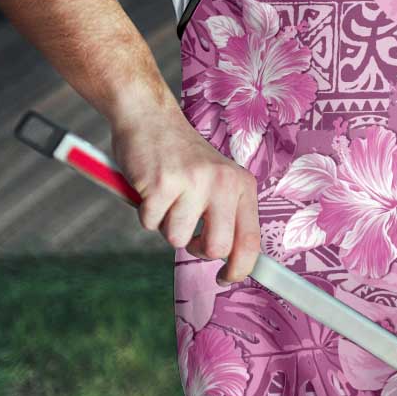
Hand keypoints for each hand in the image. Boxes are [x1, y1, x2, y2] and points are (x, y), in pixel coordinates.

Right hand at [111, 108, 259, 284]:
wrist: (150, 117)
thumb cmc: (182, 157)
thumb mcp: (217, 180)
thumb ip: (226, 215)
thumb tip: (232, 260)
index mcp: (242, 185)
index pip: (250, 240)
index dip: (240, 269)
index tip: (226, 278)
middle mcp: (223, 182)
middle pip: (216, 248)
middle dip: (197, 250)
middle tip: (188, 232)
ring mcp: (193, 182)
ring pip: (177, 239)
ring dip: (166, 225)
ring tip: (167, 197)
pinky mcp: (161, 183)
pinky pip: (150, 224)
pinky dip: (145, 213)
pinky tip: (150, 188)